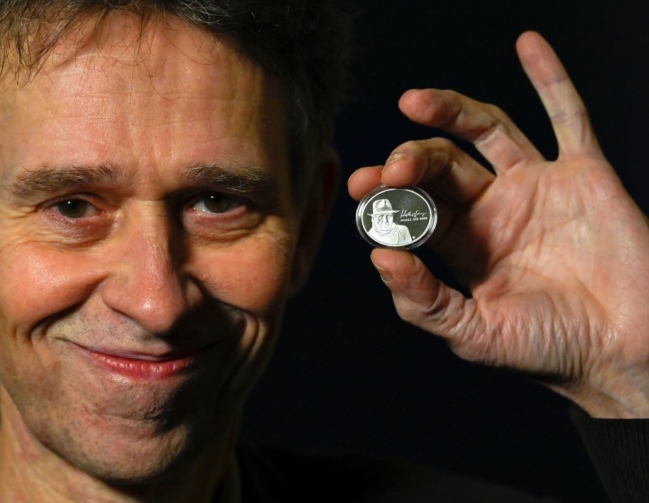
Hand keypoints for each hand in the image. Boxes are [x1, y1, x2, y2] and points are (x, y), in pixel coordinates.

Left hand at [348, 31, 648, 417]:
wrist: (623, 351)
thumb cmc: (549, 350)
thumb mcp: (473, 333)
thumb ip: (422, 301)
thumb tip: (379, 259)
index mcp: (462, 244)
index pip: (416, 206)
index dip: (389, 196)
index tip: (366, 192)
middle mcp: (494, 208)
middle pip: (443, 164)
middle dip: (411, 160)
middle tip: (388, 169)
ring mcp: (536, 186)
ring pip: (487, 131)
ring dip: (450, 112)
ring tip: (412, 101)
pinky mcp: (582, 174)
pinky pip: (568, 117)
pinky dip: (551, 80)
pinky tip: (528, 45)